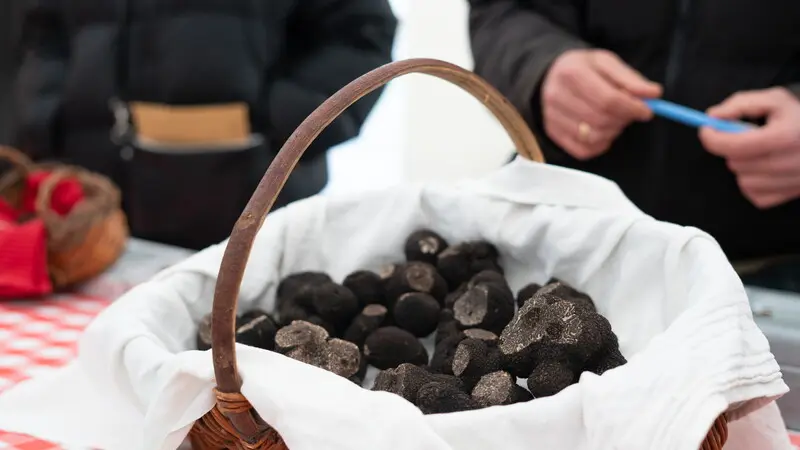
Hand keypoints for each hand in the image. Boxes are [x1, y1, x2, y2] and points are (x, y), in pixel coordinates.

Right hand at [540, 49, 661, 159]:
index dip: (632, 108)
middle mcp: (557, 96)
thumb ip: (630, 79)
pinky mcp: (552, 132)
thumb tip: (653, 94)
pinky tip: (602, 131)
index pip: (608, 100)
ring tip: (614, 120)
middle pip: (601, 119)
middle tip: (629, 113)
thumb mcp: (606, 63)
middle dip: (623, 119)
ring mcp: (552, 117)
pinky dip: (599, 145)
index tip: (646, 111)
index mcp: (573, 73)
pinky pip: (583, 150)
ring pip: (593, 137)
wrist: (551, 74)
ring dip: (612, 132)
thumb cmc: (582, 68)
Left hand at [700, 87, 799, 208]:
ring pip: (742, 180)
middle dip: (732, 147)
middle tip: (746, 137)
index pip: (735, 145)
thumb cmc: (799, 118)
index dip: (712, 137)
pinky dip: (753, 181)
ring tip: (761, 152)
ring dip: (743, 165)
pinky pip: (753, 193)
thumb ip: (740, 104)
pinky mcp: (789, 196)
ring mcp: (791, 183)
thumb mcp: (774, 100)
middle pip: (735, 162)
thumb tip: (712, 116)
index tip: (706, 128)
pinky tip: (767, 167)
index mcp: (784, 137)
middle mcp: (789, 164)